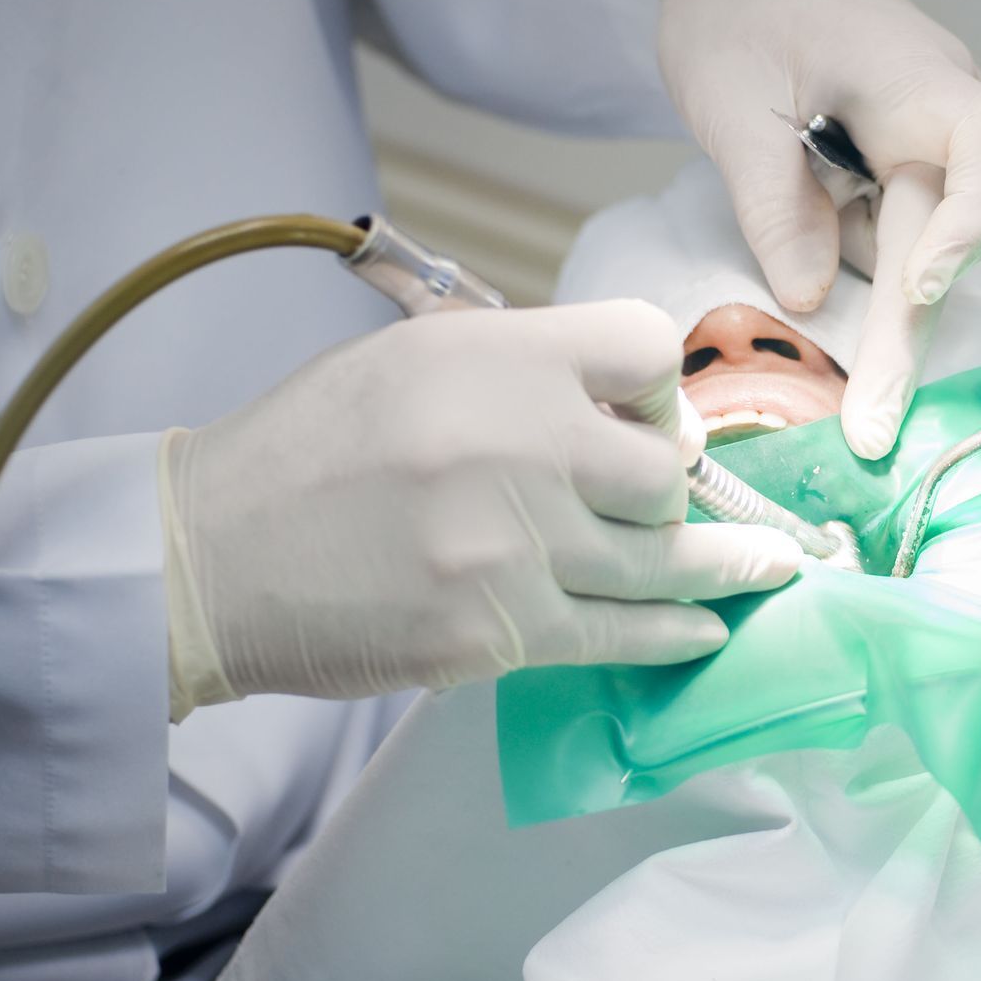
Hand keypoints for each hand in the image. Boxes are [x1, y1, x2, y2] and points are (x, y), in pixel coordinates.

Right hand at [159, 300, 800, 716]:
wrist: (211, 556)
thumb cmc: (310, 450)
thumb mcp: (411, 360)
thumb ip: (523, 370)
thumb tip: (628, 405)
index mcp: (495, 356)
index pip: (645, 346)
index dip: (661, 386)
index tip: (653, 418)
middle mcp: (518, 441)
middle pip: (664, 467)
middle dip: (674, 486)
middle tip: (664, 501)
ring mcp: (514, 544)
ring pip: (663, 556)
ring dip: (724, 566)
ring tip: (769, 567)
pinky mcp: (500, 630)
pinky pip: (624, 633)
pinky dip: (678, 633)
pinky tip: (707, 630)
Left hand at [657, 0, 980, 457]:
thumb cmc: (740, 0)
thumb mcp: (730, 97)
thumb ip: (773, 199)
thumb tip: (809, 296)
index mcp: (916, 82)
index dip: (972, 227)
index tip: (924, 288)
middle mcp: (936, 121)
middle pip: (944, 235)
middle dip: (909, 333)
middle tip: (876, 427)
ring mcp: (916, 150)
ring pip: (914, 254)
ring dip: (886, 327)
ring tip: (861, 416)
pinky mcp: (887, 177)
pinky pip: (883, 244)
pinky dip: (856, 292)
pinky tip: (837, 353)